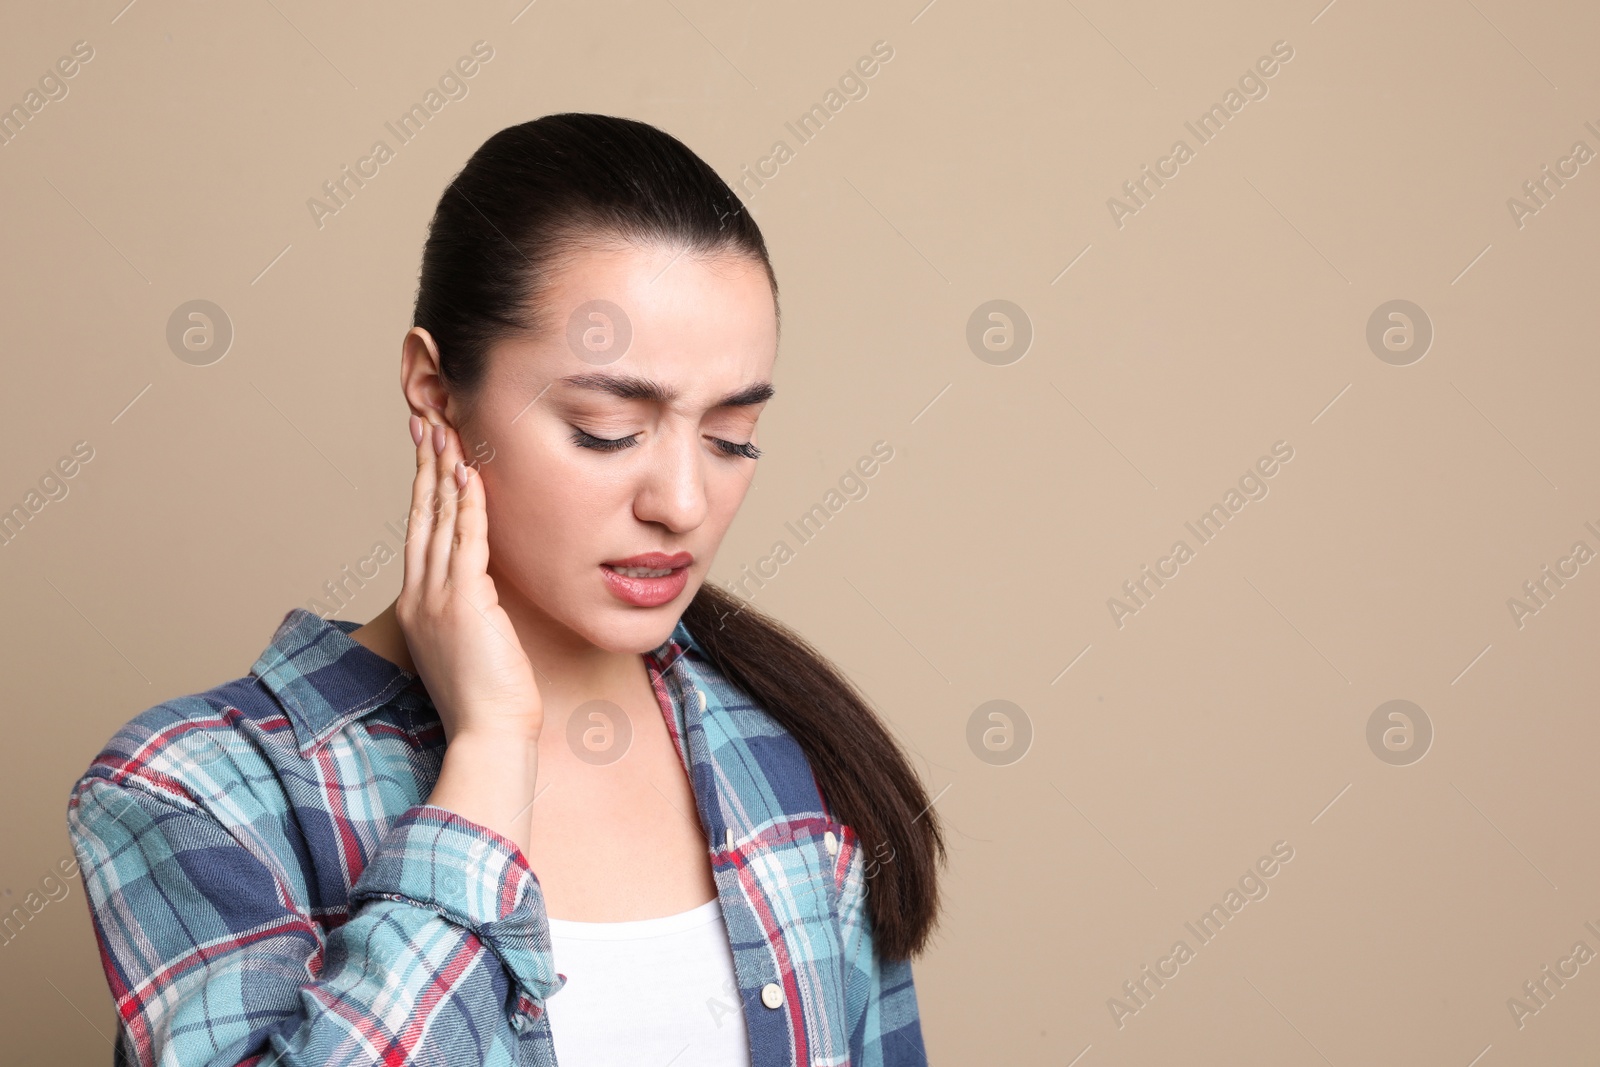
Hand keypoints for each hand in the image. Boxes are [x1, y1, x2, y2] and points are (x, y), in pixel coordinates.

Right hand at [397, 415, 542, 744]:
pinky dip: (468, 504)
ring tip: (447, 431)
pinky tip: (471, 473)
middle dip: (425, 466)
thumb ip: (471, 611)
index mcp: (418, 606)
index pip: (420, 533)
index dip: (423, 490)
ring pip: (439, 521)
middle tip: (427, 422)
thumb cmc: (489, 700)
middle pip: (421, 516)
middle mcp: (420, 596)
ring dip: (444, 472)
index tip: (428, 454)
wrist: (490, 736)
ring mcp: (437, 599)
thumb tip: (485, 590)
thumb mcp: (471, 645)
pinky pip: (466, 541)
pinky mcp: (464, 602)